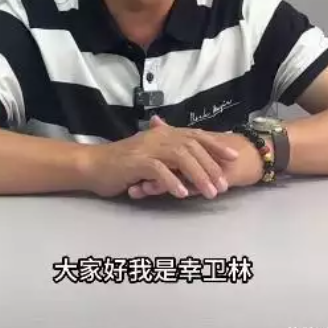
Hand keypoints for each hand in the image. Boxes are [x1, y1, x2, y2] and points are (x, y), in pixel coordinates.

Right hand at [83, 115, 238, 199]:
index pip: (195, 135)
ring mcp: (147, 148)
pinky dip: (172, 181)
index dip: (215, 144)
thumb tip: (194, 161)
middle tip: (224, 184)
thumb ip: (170, 155)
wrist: (95, 165)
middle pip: (192, 146)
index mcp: (163, 133)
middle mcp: (158, 137)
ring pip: (180, 156)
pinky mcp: (136, 162)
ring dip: (198, 175)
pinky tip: (183, 194)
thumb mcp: (150, 155)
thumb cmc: (124, 164)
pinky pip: (159, 170)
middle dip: (211, 165)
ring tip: (210, 193)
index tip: (233, 156)